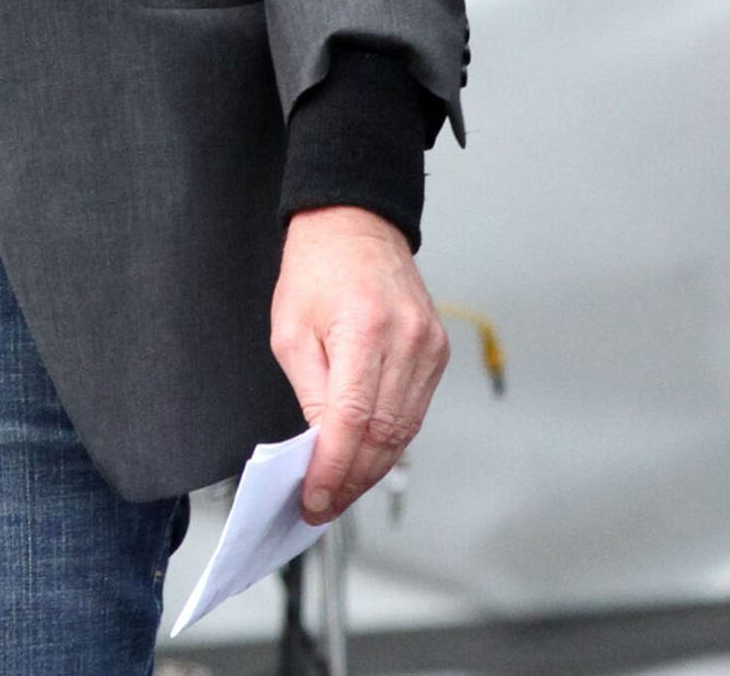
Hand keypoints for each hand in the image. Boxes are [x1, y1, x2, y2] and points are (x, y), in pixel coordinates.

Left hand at [269, 205, 447, 524]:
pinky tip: (366, 457)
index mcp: (364, 330)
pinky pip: (415, 412)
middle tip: (322, 505)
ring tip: (340, 490)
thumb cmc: (316, 268)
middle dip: (351, 480)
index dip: (333, 471)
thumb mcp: (291, 331)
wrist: (356, 224)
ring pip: (404, 432)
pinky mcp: (438, 352)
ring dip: (371, 469)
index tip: (314, 499)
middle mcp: (406, 340)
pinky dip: (390, 442)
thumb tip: (319, 450)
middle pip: (383, 436)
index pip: (352, 422)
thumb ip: (309, 394)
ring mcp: (429, 347)